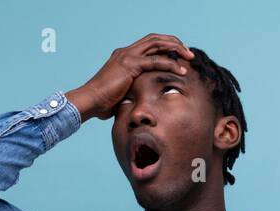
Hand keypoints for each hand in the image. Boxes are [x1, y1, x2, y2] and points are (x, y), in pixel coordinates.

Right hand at [67, 34, 194, 122]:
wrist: (90, 101)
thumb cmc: (103, 103)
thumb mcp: (122, 94)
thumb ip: (134, 91)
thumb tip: (144, 102)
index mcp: (124, 56)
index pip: (149, 44)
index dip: (165, 47)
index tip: (179, 56)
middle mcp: (126, 52)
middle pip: (155, 38)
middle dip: (174, 42)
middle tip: (188, 53)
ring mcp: (127, 56)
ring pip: (157, 44)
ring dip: (176, 48)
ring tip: (189, 57)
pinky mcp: (130, 65)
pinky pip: (156, 61)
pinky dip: (171, 65)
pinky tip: (181, 71)